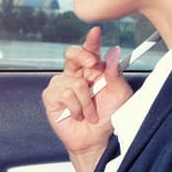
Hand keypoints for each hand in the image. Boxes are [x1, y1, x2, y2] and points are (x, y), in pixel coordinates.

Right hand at [42, 26, 132, 155]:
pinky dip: (76, 107)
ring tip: (89, 112)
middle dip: (83, 57)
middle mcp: (76, 75)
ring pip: (73, 82)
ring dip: (86, 101)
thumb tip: (113, 52)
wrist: (96, 139)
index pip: (89, 50)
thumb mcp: (119, 93)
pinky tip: (77, 114)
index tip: (96, 32)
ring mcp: (61, 85)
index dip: (91, 40)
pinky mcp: (51, 97)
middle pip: (72, 54)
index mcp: (92, 71)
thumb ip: (115, 73)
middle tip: (94, 67)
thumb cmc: (108, 118)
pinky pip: (64, 94)